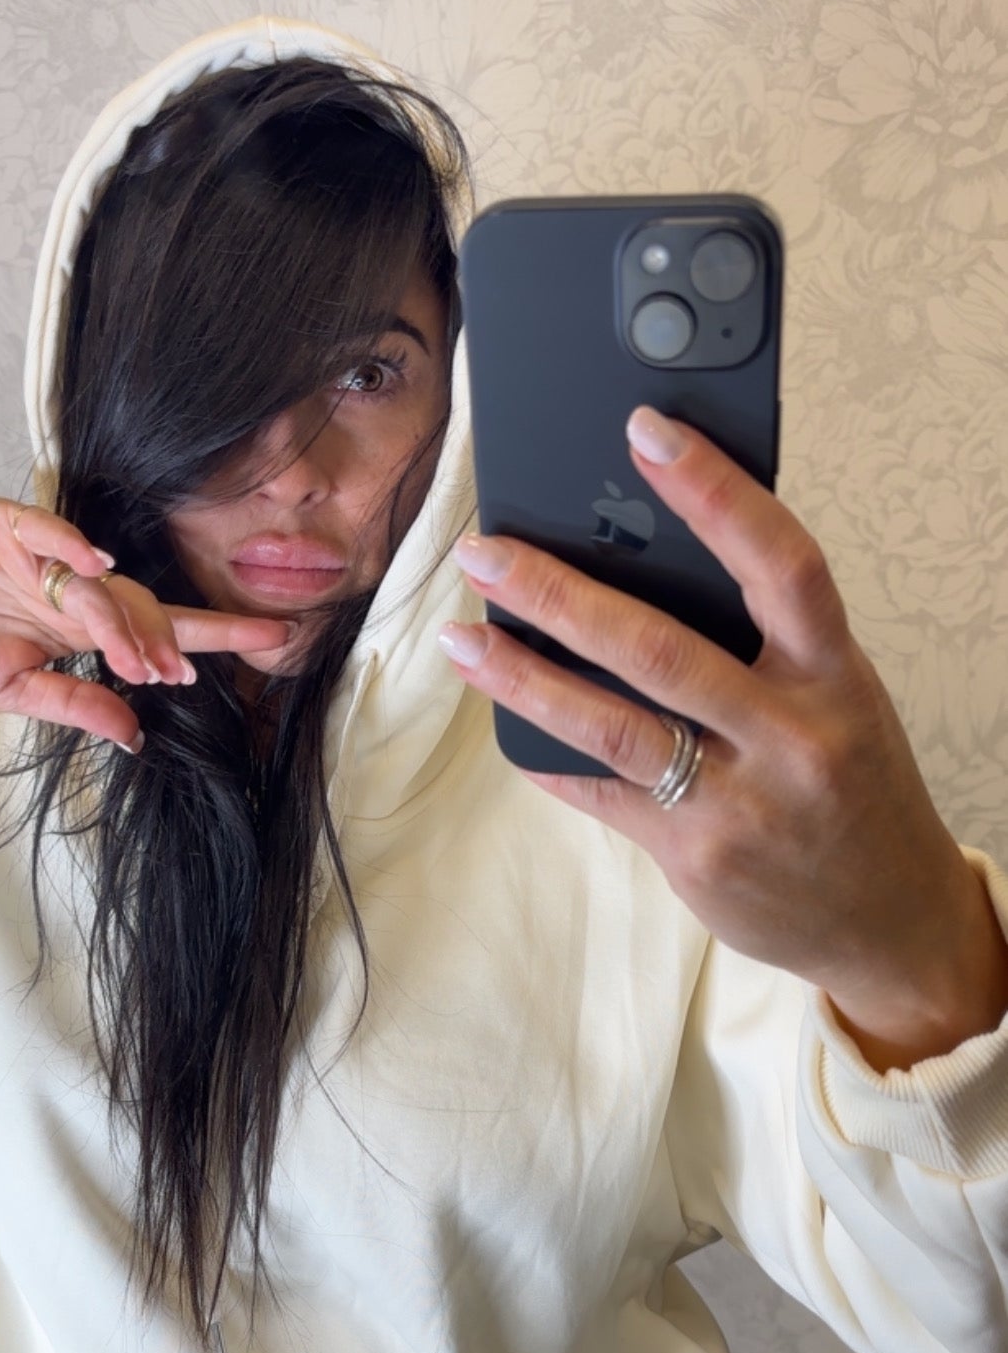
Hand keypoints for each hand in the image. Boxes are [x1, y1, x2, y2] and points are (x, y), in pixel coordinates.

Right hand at [0, 499, 294, 750]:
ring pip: (101, 583)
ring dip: (123, 621)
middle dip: (168, 639)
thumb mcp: (11, 691)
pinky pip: (49, 533)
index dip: (210, 637)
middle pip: (141, 606)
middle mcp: (69, 591)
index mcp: (75, 631)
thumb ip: (74, 705)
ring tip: (137, 661)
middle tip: (177, 676)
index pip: (156, 632)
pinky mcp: (5, 525)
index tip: (269, 642)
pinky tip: (96, 567)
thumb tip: (135, 734)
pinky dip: (74, 547)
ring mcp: (42, 556)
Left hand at [441, 408, 1003, 1056]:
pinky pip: (603, 794)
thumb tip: (646, 568)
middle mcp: (790, 736)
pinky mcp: (696, 856)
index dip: (714, 492)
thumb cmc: (853, 789)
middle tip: (486, 554)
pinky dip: (550, 759)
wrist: (889, 920)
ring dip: (524, 679)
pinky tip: (510, 732)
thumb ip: (766, 645)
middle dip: (559, 595)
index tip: (647, 433)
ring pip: (613, 726)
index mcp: (835, 675)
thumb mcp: (841, 699)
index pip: (780, 563)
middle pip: (660, 649)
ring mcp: (740, 802)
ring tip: (464, 640)